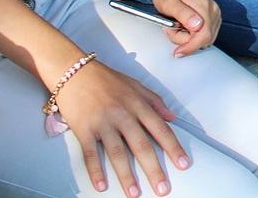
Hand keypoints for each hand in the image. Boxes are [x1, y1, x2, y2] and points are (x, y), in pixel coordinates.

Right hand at [54, 61, 189, 195]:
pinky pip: (90, 153)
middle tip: (163, 189)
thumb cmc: (107, 79)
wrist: (74, 71)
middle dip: (153, 169)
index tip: (183, 164)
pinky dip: (96, 170)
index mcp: (138, 104)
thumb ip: (155, 101)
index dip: (173, 148)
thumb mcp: (136, 85)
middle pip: (141, 145)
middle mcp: (123, 114)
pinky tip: (102, 186)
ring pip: (117, 153)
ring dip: (126, 175)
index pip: (160, 129)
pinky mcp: (84, 129)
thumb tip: (172, 117)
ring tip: (134, 194)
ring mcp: (103, 122)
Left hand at [149, 0, 219, 56]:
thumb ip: (183, 14)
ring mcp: (215, 15)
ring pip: (205, 40)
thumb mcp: (168, 2)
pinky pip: (204, 36)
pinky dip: (192, 37)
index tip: (177, 52)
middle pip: (205, 40)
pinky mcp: (213, 19)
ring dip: (188, 39)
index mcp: (205, 6)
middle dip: (187, 41)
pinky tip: (183, 28)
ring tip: (176, 27)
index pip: (204, 35)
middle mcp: (213, 10)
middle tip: (171, 30)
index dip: (191, 47)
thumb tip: (198, 25)